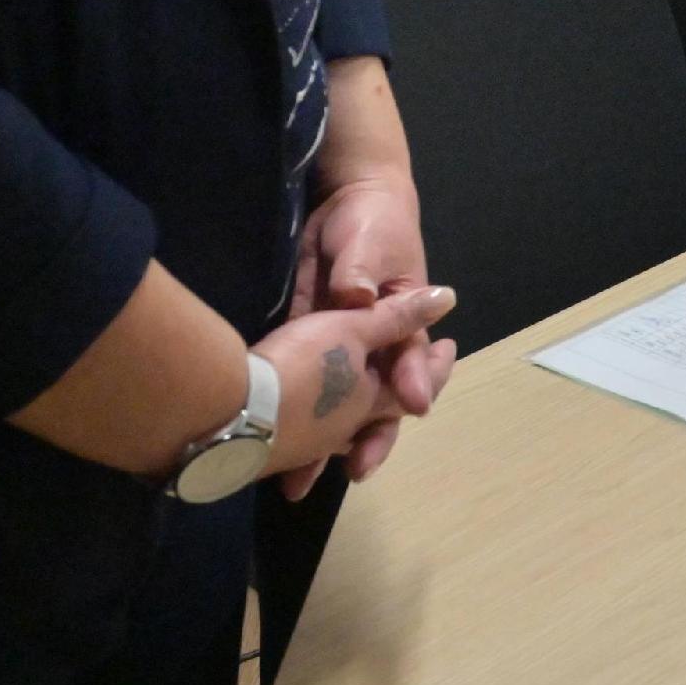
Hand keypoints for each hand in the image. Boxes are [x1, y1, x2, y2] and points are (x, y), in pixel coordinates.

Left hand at [283, 171, 435, 492]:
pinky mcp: (307, 346)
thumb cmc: (373, 221)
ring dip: (324, 444)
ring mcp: (339, 349)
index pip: (410, 355)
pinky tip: (272, 453)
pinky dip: (293, 422)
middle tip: (360, 467)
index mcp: (400, 317)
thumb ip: (363, 272)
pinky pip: (304, 391)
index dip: (412, 380)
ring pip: (339, 406)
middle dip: (372, 436)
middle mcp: (374, 344)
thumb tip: (358, 296)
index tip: (414, 405)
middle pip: (379, 398)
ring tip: (299, 483)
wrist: (347, 201)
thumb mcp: (371, 243)